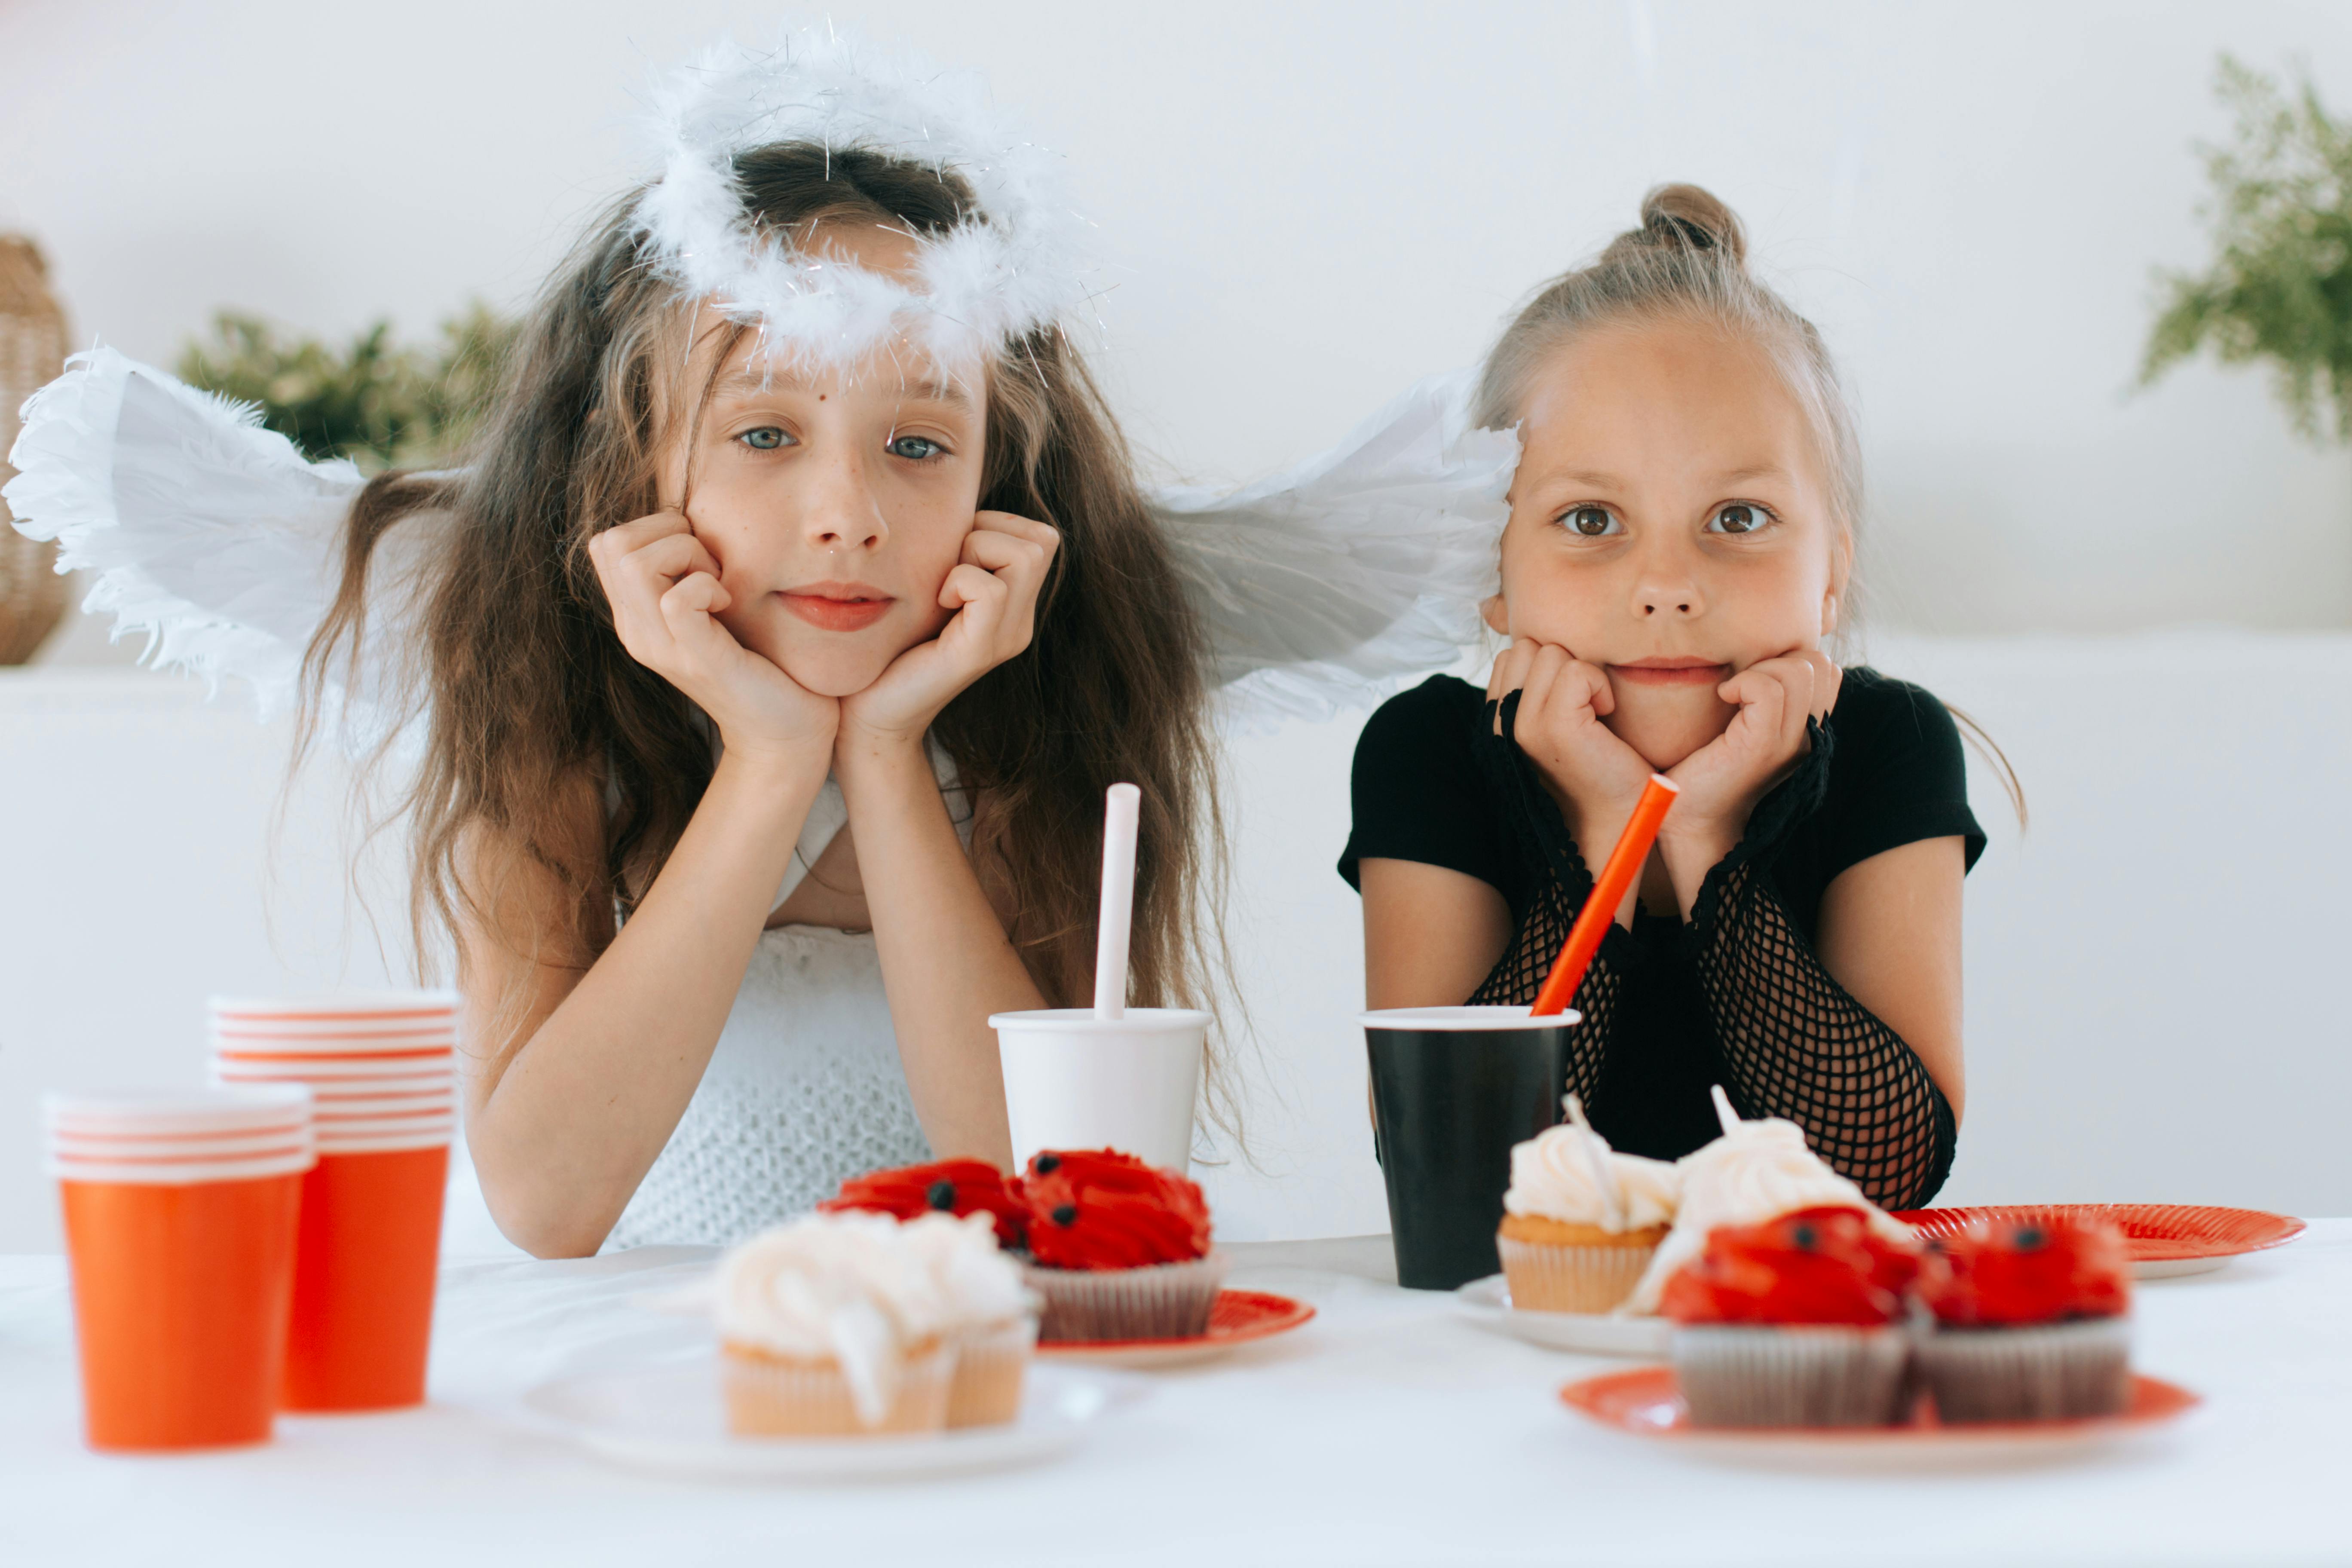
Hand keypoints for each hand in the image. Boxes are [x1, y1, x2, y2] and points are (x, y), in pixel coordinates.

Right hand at [587, 508, 838, 766]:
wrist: (783, 731)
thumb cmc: (759, 661)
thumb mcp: (712, 608)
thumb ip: (688, 572)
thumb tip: (687, 519)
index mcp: (635, 616)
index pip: (606, 542)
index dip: (655, 529)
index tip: (700, 557)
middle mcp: (636, 632)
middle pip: (611, 544)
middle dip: (669, 535)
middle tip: (712, 567)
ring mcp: (662, 648)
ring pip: (635, 563)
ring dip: (688, 556)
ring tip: (721, 585)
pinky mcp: (697, 659)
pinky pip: (678, 599)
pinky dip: (709, 585)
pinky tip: (729, 604)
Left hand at [838, 512, 1059, 751]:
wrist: (868, 713)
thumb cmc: (888, 645)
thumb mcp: (929, 587)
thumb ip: (955, 555)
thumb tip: (957, 510)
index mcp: (1014, 608)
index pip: (1039, 536)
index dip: (995, 526)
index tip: (953, 556)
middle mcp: (1020, 624)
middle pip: (1041, 540)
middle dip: (989, 533)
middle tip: (949, 568)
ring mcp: (1006, 639)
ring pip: (1025, 555)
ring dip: (975, 552)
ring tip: (944, 586)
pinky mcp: (978, 653)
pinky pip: (989, 589)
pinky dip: (958, 581)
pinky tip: (937, 604)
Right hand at [1488, 638, 1654, 831]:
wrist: (1619, 822)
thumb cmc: (1599, 770)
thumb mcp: (1557, 721)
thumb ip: (1538, 686)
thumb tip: (1535, 640)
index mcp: (1496, 722)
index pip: (1513, 656)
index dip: (1551, 669)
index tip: (1574, 705)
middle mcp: (1499, 724)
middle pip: (1528, 647)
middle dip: (1563, 666)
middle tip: (1584, 707)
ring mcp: (1521, 726)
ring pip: (1549, 652)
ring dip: (1581, 674)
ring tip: (1593, 713)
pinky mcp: (1552, 728)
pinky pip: (1575, 671)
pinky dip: (1599, 685)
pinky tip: (1605, 717)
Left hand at [1663, 649, 1841, 845]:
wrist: (1688, 818)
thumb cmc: (1707, 768)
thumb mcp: (1747, 724)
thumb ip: (1768, 695)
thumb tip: (1767, 655)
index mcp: (1808, 728)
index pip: (1827, 669)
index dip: (1789, 658)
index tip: (1753, 680)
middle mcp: (1808, 736)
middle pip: (1819, 663)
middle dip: (1776, 658)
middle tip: (1742, 685)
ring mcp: (1789, 742)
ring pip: (1799, 670)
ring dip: (1759, 669)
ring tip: (1733, 693)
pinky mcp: (1762, 747)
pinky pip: (1769, 691)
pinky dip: (1743, 682)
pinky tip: (1723, 697)